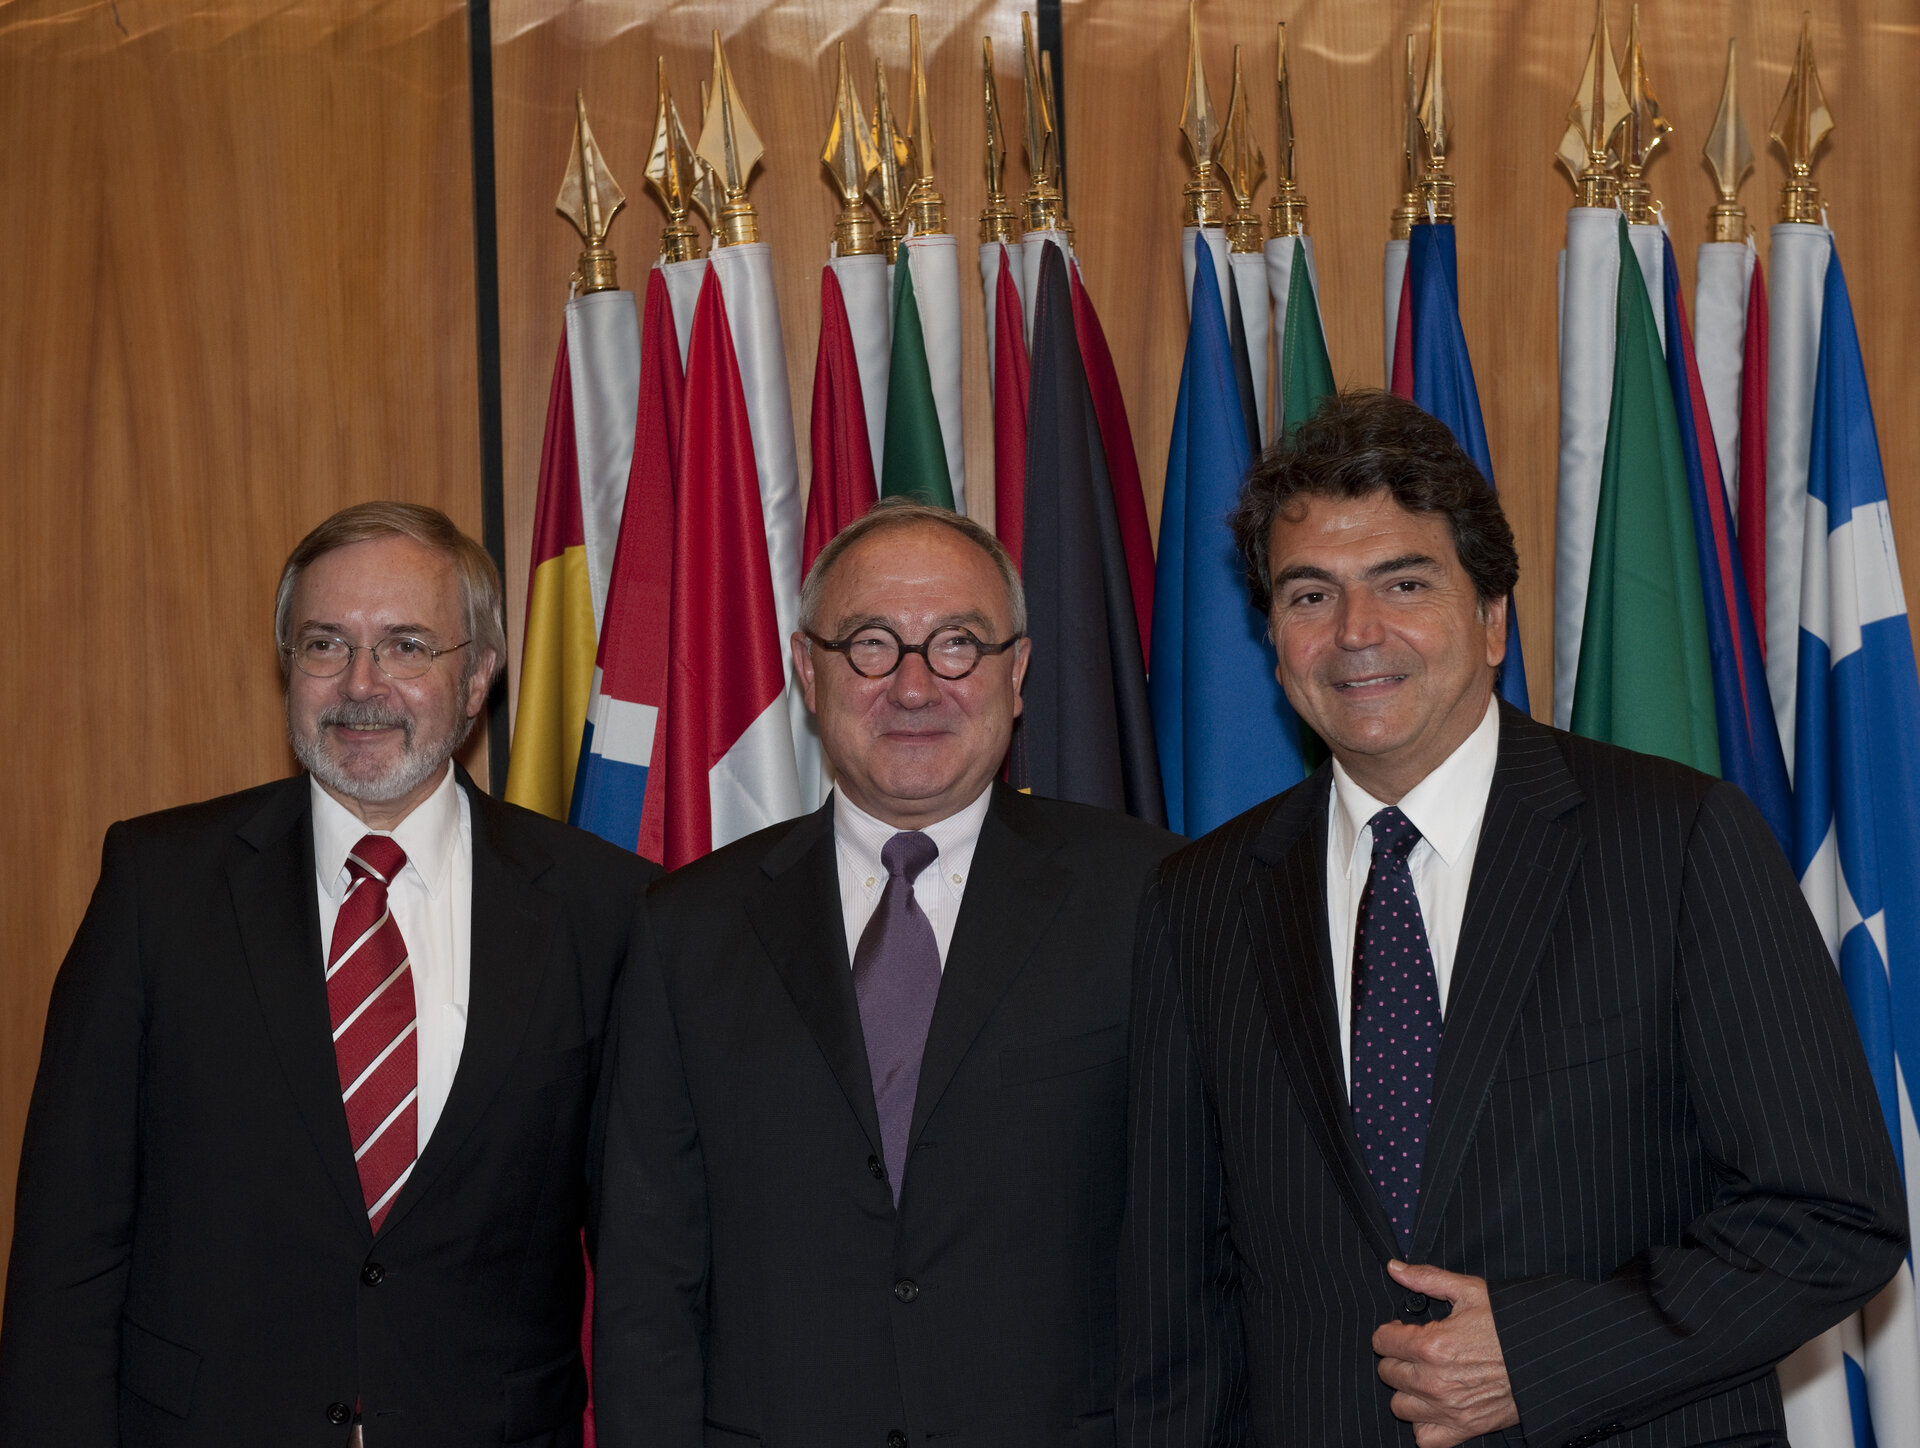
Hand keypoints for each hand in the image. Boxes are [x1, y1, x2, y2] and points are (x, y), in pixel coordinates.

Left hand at [1372, 1259, 1518, 1447]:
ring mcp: (1449, 1409)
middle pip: (1387, 1373)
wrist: (1549, 1355)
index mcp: (1431, 1345)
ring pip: (1400, 1406)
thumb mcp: (1469, 1291)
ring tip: (1425, 1377)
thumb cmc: (1511, 1322)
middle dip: (1398, 1359)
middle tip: (1418, 1352)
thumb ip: (1426, 1279)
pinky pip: (1425, 1438)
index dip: (1391, 1332)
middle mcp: (1435, 1381)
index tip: (1404, 1330)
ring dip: (1408, 1391)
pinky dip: (1425, 1425)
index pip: (1381, 1342)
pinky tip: (1435, 1406)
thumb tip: (1393, 1268)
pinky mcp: (1465, 1428)